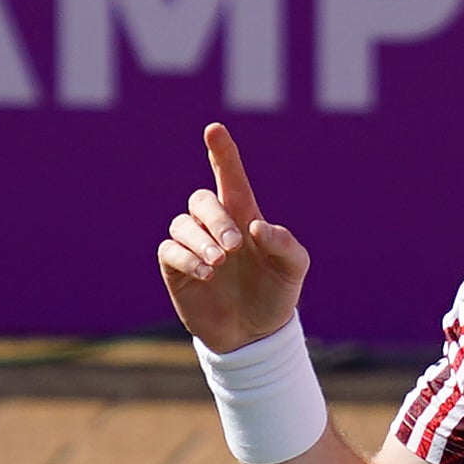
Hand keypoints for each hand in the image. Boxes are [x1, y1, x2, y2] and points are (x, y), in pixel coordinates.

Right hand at [156, 122, 311, 350]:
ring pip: (182, 224)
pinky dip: (186, 258)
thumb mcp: (294, 269)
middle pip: (202, 200)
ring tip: (220, 264)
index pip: (230, 176)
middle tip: (235, 246)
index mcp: (244, 216)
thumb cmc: (276, 294)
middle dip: (216, 218)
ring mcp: (193, 245)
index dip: (222, 153)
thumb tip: (258, 227)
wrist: (255, 334)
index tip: (214, 129)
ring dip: (200, 241)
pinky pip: (169, 250)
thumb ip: (285, 244)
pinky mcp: (176, 269)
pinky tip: (207, 274)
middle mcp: (215, 225)